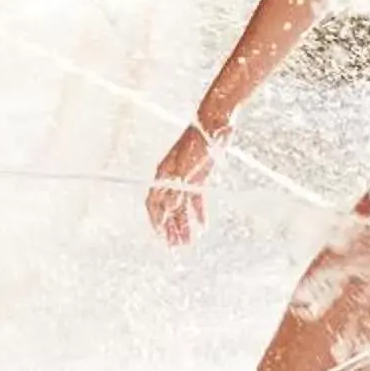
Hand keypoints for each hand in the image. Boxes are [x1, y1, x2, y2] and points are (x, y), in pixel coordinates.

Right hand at [147, 124, 214, 246]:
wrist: (214, 123)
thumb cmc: (198, 142)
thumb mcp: (186, 168)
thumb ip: (177, 190)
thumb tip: (167, 210)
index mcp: (164, 174)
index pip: (155, 203)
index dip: (157, 222)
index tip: (162, 239)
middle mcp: (172, 178)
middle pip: (169, 208)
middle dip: (172, 228)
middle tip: (177, 247)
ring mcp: (186, 177)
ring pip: (182, 206)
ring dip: (184, 224)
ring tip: (189, 241)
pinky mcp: (200, 175)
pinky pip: (197, 199)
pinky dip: (199, 212)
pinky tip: (203, 225)